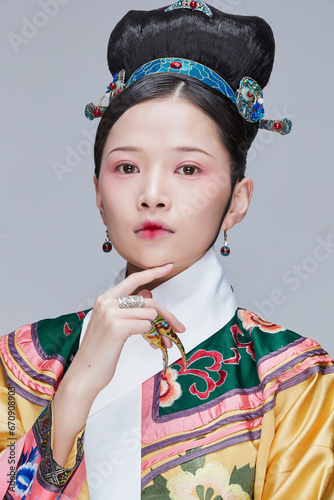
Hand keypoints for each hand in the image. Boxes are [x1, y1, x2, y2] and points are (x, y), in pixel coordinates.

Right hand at [63, 263, 184, 399]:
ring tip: (157, 343)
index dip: (152, 272)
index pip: (133, 279)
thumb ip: (130, 309)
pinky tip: (147, 344)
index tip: (167, 266)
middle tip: (179, 328)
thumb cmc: (100, 353)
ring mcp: (111, 314)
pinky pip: (147, 325)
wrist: (84, 375)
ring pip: (150, 314)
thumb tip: (148, 294)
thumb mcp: (114, 325)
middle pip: (148, 301)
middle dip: (167, 315)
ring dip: (158, 330)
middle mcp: (107, 302)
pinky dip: (151, 336)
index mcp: (104, 299)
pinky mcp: (117, 327)